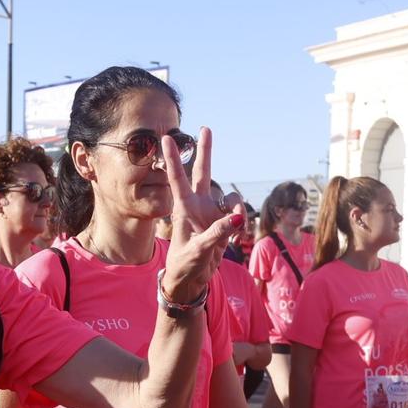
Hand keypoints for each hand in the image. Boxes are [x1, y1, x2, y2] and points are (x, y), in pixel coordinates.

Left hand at [159, 127, 244, 305]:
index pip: (177, 178)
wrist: (191, 279)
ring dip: (237, 209)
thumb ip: (217, 233)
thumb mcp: (199, 250)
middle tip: (205, 128)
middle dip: (206, 151)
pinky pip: (239, 214)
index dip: (172, 158)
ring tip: (234, 228)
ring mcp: (212, 212)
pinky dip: (241, 223)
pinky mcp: (224, 222)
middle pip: (203, 172)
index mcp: (184, 208)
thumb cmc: (186, 264)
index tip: (166, 138)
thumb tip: (236, 219)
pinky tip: (236, 236)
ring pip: (231, 198)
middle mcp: (198, 205)